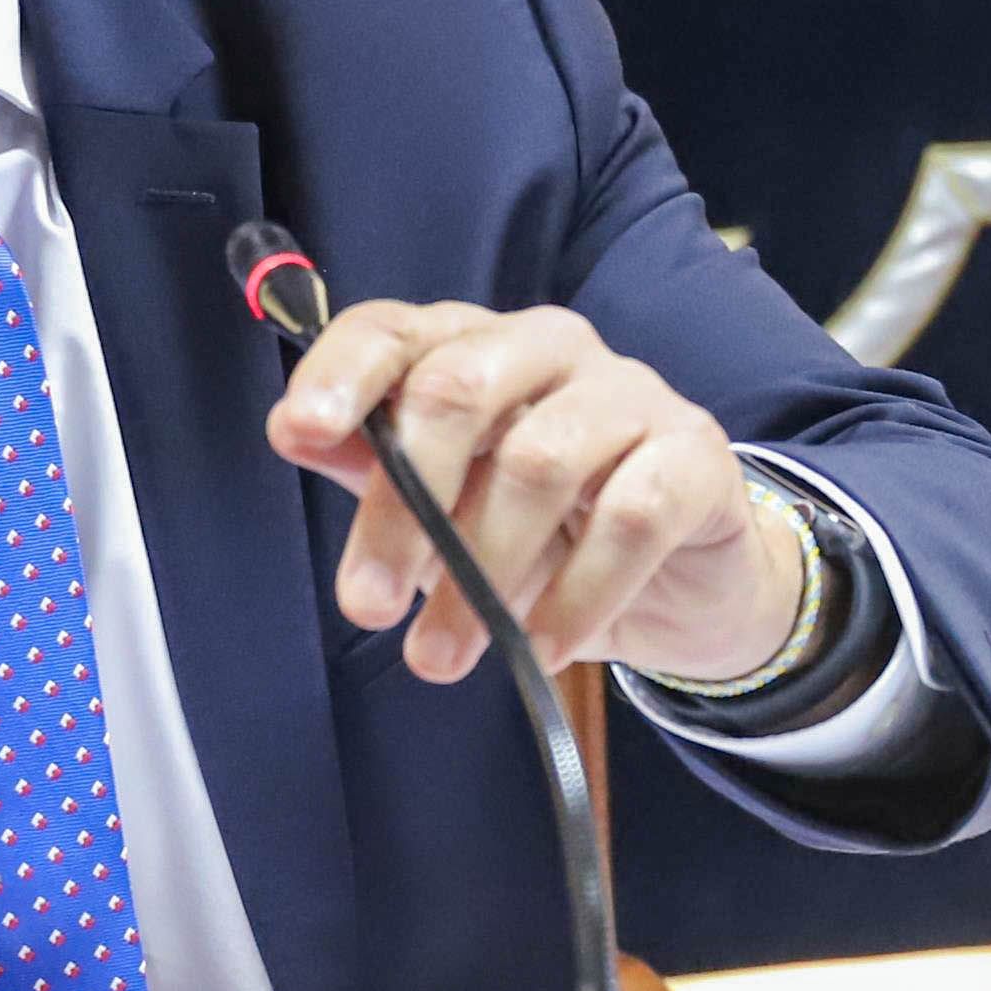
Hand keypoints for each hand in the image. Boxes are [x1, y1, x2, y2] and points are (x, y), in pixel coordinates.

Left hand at [267, 301, 803, 685]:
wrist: (684, 588)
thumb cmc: (550, 537)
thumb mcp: (450, 510)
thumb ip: (379, 472)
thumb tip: (295, 432)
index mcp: (474, 347)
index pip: (394, 331)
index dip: (341, 375)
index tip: (297, 434)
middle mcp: (550, 349)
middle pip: (458, 389)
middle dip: (403, 505)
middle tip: (368, 607)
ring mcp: (631, 394)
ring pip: (538, 460)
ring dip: (481, 572)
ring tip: (442, 658)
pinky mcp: (695, 454)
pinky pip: (630, 516)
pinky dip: (576, 593)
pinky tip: (539, 647)